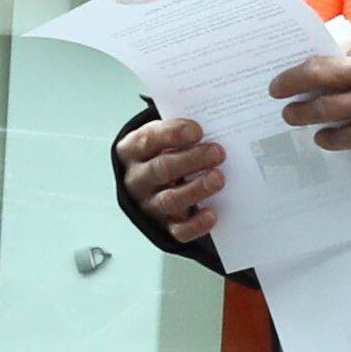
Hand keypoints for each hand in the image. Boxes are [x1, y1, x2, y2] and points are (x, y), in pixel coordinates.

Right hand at [116, 113, 225, 241]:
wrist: (155, 186)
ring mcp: (150, 205)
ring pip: (170, 200)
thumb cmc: (165, 153)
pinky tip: (211, 214)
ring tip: (218, 179)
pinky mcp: (165, 227)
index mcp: (132, 151)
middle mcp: (138, 179)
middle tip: (218, 152)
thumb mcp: (164, 137)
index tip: (197, 130)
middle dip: (192, 160)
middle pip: (162, 169)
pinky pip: (179, 230)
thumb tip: (213, 121)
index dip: (172, 134)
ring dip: (196, 189)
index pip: (148, 140)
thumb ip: (180, 130)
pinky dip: (196, 224)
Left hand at [272, 26, 350, 150]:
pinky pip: (344, 138)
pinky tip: (322, 137)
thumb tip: (326, 53)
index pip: (328, 49)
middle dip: (290, 84)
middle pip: (317, 75)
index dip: (303, 62)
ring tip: (292, 116)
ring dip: (302, 114)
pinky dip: (328, 138)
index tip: (286, 70)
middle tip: (276, 92)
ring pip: (324, 110)